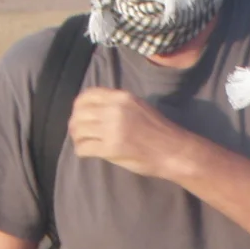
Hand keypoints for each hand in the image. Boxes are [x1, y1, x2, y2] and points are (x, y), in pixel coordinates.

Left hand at [67, 87, 192, 180]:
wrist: (174, 151)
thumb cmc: (159, 131)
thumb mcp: (139, 107)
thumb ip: (118, 105)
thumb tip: (95, 110)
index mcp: (121, 98)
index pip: (88, 95)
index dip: (79, 105)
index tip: (80, 114)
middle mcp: (114, 110)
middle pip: (80, 113)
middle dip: (75, 124)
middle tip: (78, 132)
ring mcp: (111, 129)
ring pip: (79, 130)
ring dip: (77, 138)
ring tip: (82, 143)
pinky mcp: (111, 148)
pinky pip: (84, 147)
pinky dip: (81, 151)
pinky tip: (86, 153)